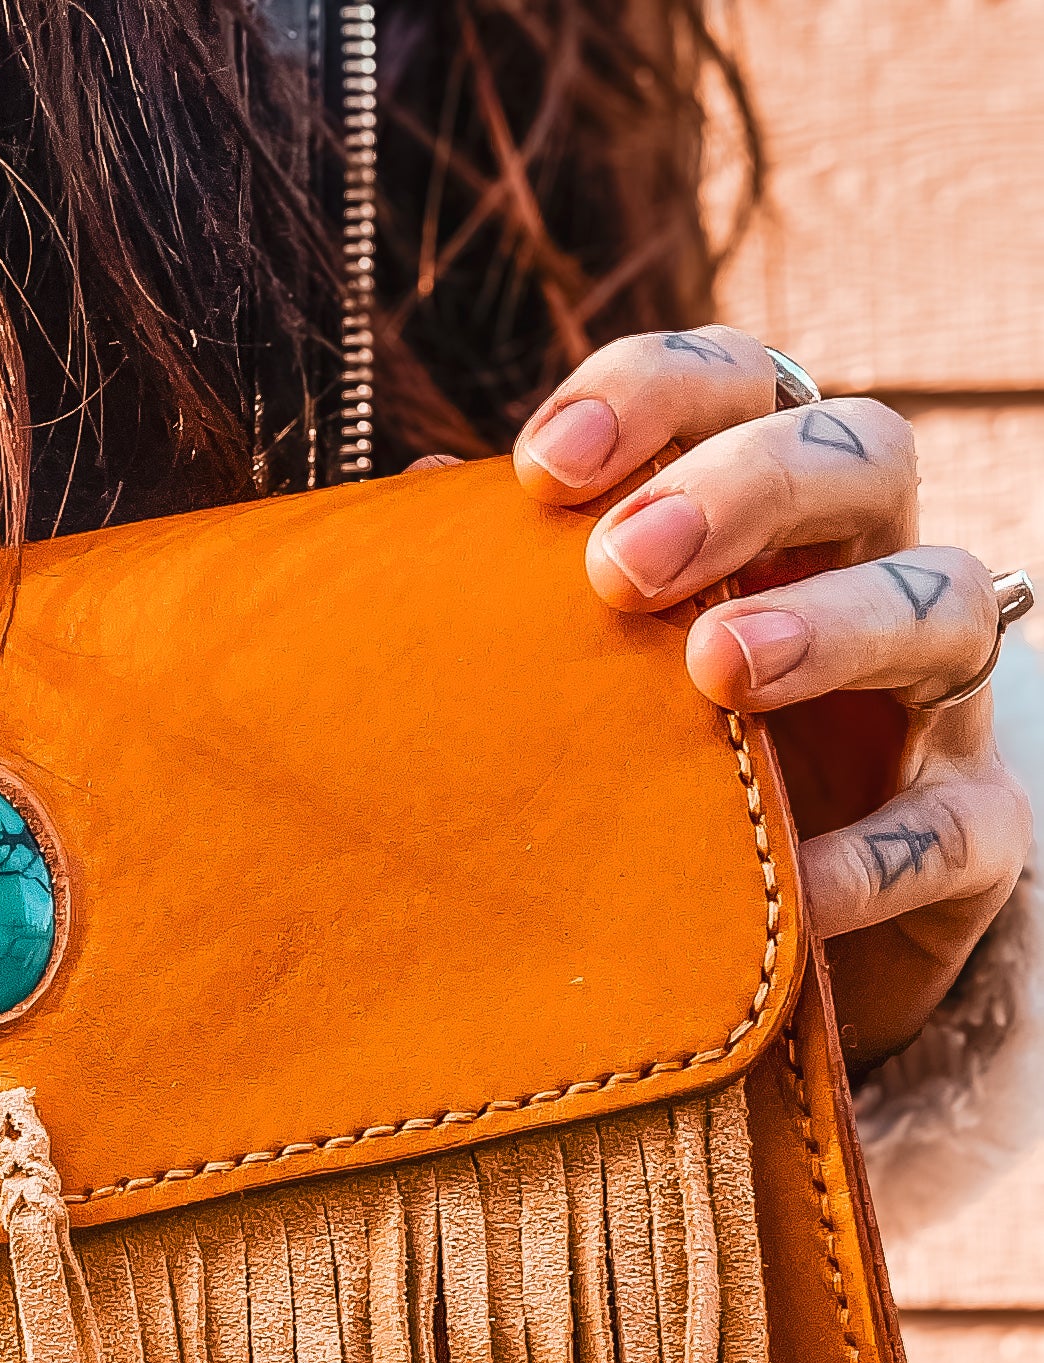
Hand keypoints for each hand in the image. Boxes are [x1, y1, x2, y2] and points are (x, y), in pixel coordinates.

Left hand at [512, 325, 1033, 1070]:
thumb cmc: (664, 769)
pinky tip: (789, 880)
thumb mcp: (591, 674)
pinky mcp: (977, 831)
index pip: (746, 382)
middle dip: (747, 487)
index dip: (657, 393)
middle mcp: (873, 572)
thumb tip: (421, 501)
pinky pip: (952, 826)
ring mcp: (939, 699)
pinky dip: (873, 851)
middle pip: (865, 454)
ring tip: (717, 667)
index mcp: (775, 512)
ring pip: (948, 603)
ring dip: (834, 624)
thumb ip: (522, 594)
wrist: (773, 944)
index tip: (544, 466)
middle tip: (622, 568)